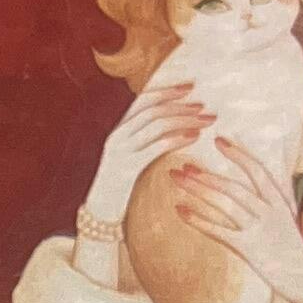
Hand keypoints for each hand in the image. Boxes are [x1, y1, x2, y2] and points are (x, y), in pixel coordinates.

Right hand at [84, 80, 209, 221]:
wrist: (98, 215)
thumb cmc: (119, 189)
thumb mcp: (129, 158)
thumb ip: (144, 141)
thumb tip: (171, 126)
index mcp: (118, 130)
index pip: (144, 99)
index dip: (167, 90)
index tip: (190, 87)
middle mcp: (117, 135)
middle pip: (154, 110)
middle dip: (181, 106)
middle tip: (204, 108)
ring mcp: (120, 150)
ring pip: (157, 125)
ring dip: (184, 120)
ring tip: (204, 122)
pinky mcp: (126, 167)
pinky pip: (157, 146)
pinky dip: (178, 138)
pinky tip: (194, 137)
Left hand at [168, 138, 302, 302]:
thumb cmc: (292, 251)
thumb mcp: (286, 221)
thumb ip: (271, 203)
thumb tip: (254, 187)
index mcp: (279, 201)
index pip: (257, 170)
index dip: (238, 154)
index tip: (219, 141)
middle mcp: (270, 210)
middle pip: (234, 186)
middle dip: (207, 174)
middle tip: (183, 166)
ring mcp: (259, 228)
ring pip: (225, 203)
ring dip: (199, 190)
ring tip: (178, 181)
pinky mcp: (249, 248)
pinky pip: (219, 230)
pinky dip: (198, 219)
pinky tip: (180, 210)